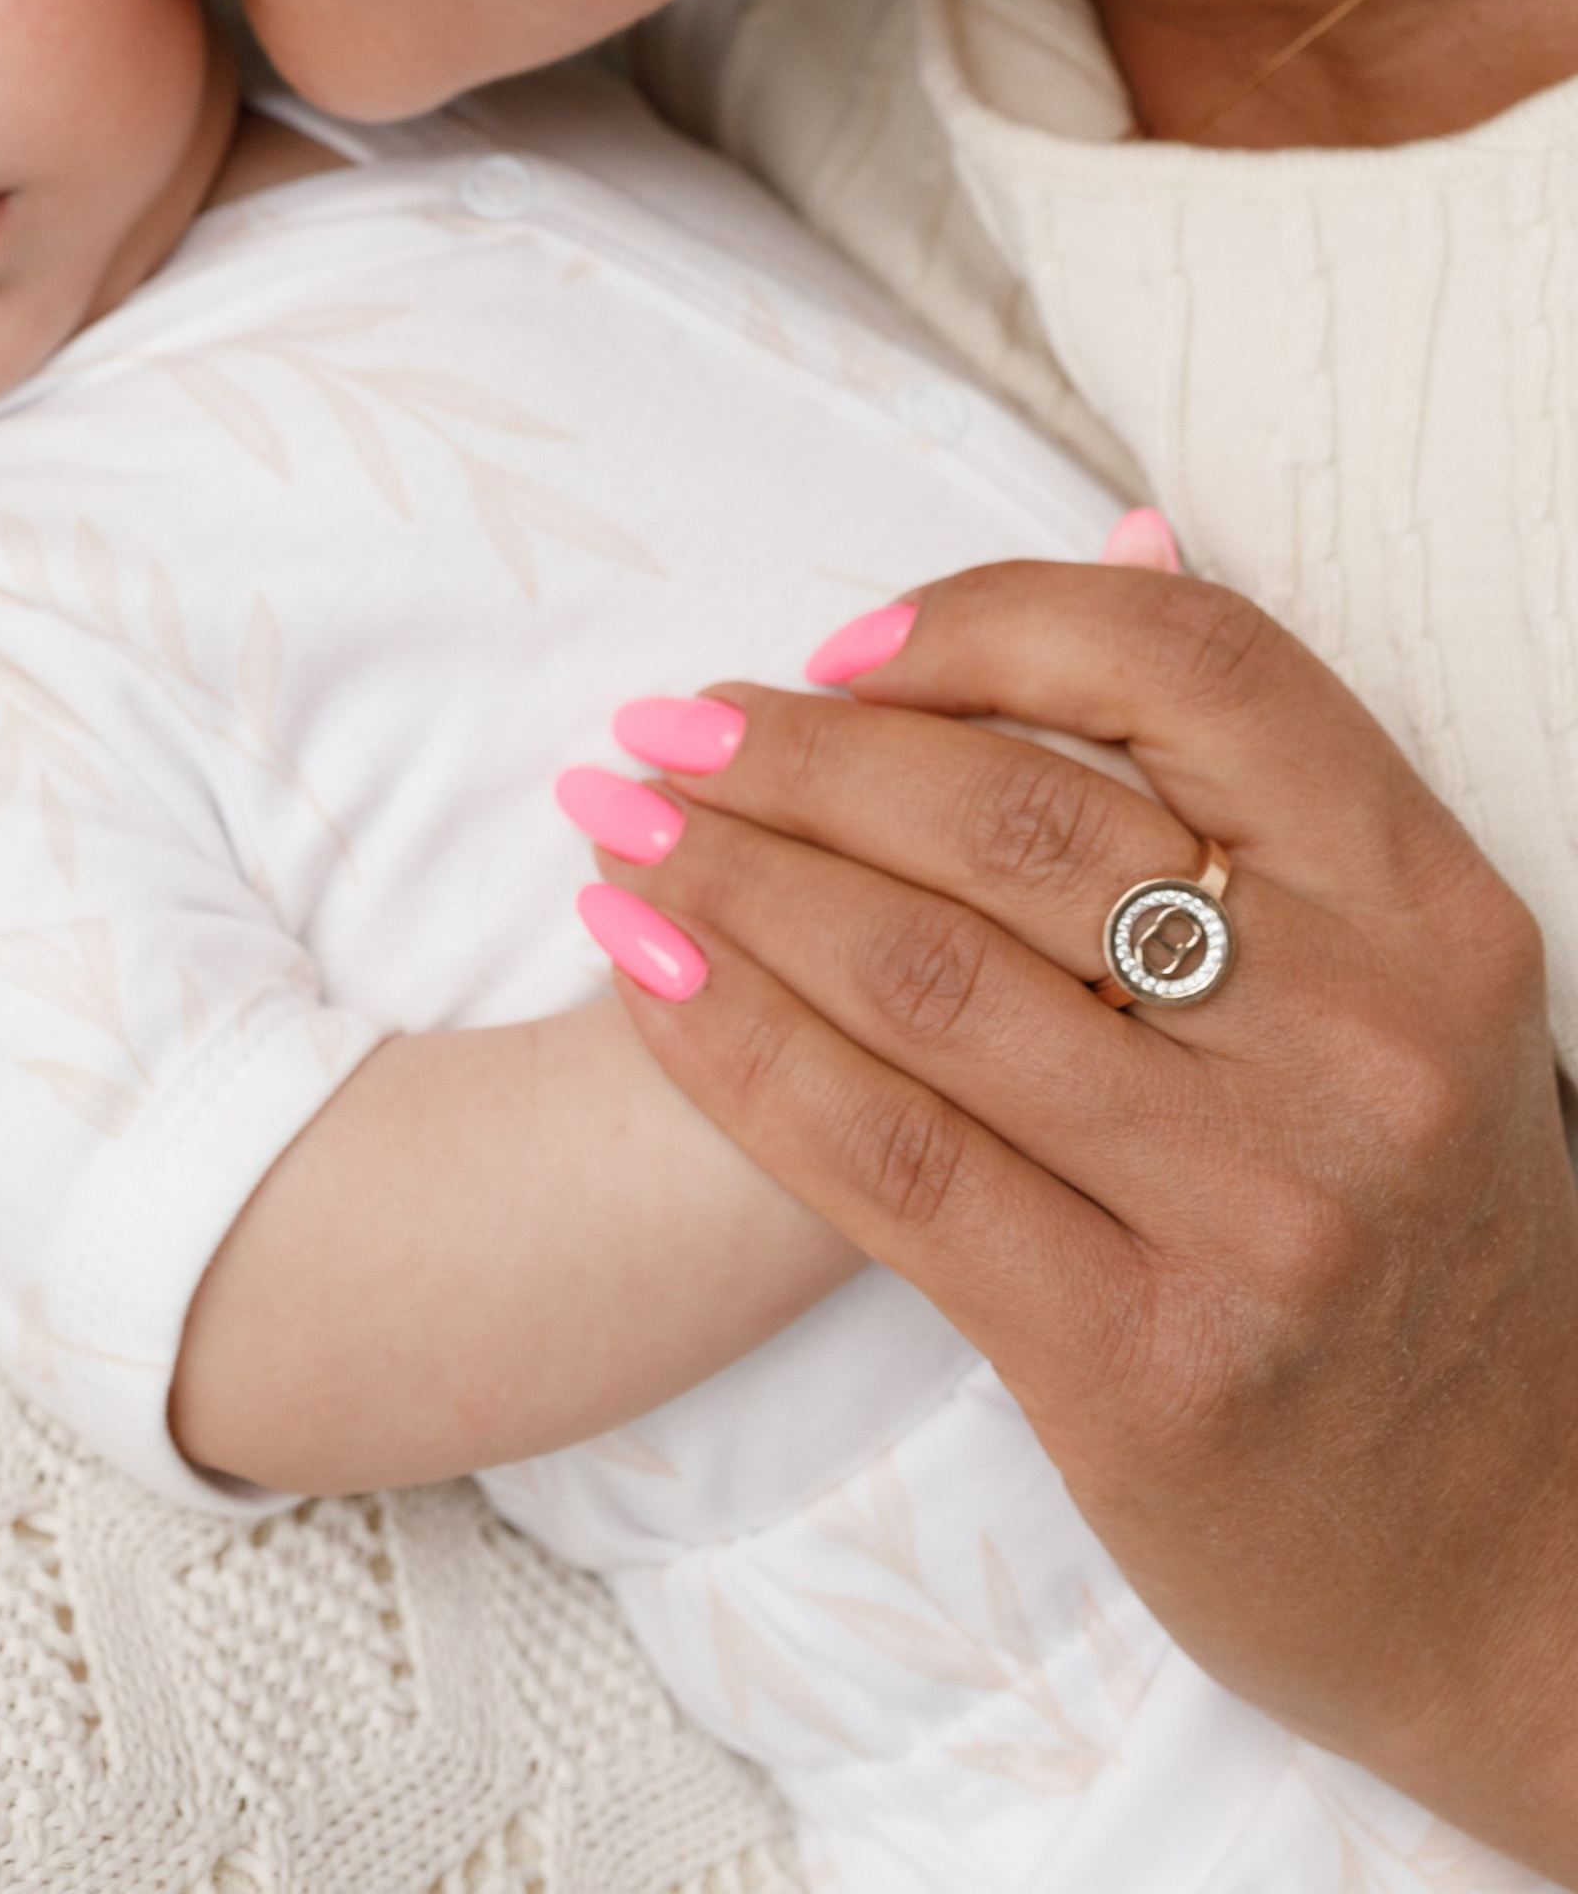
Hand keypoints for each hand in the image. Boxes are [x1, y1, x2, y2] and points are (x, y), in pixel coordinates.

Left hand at [581, 560, 1577, 1878]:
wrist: (1522, 1563)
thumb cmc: (1421, 1228)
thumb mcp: (1408, 988)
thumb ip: (1260, 786)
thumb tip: (1118, 542)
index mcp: (1430, 912)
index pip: (1189, 669)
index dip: (986, 620)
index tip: (838, 646)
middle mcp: (1360, 1045)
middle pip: (1012, 815)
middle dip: (793, 753)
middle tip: (660, 728)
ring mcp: (1254, 1211)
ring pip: (919, 975)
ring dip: (727, 877)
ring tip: (617, 825)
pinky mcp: (1139, 1363)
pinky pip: (884, 1160)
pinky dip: (730, 1043)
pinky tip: (641, 976)